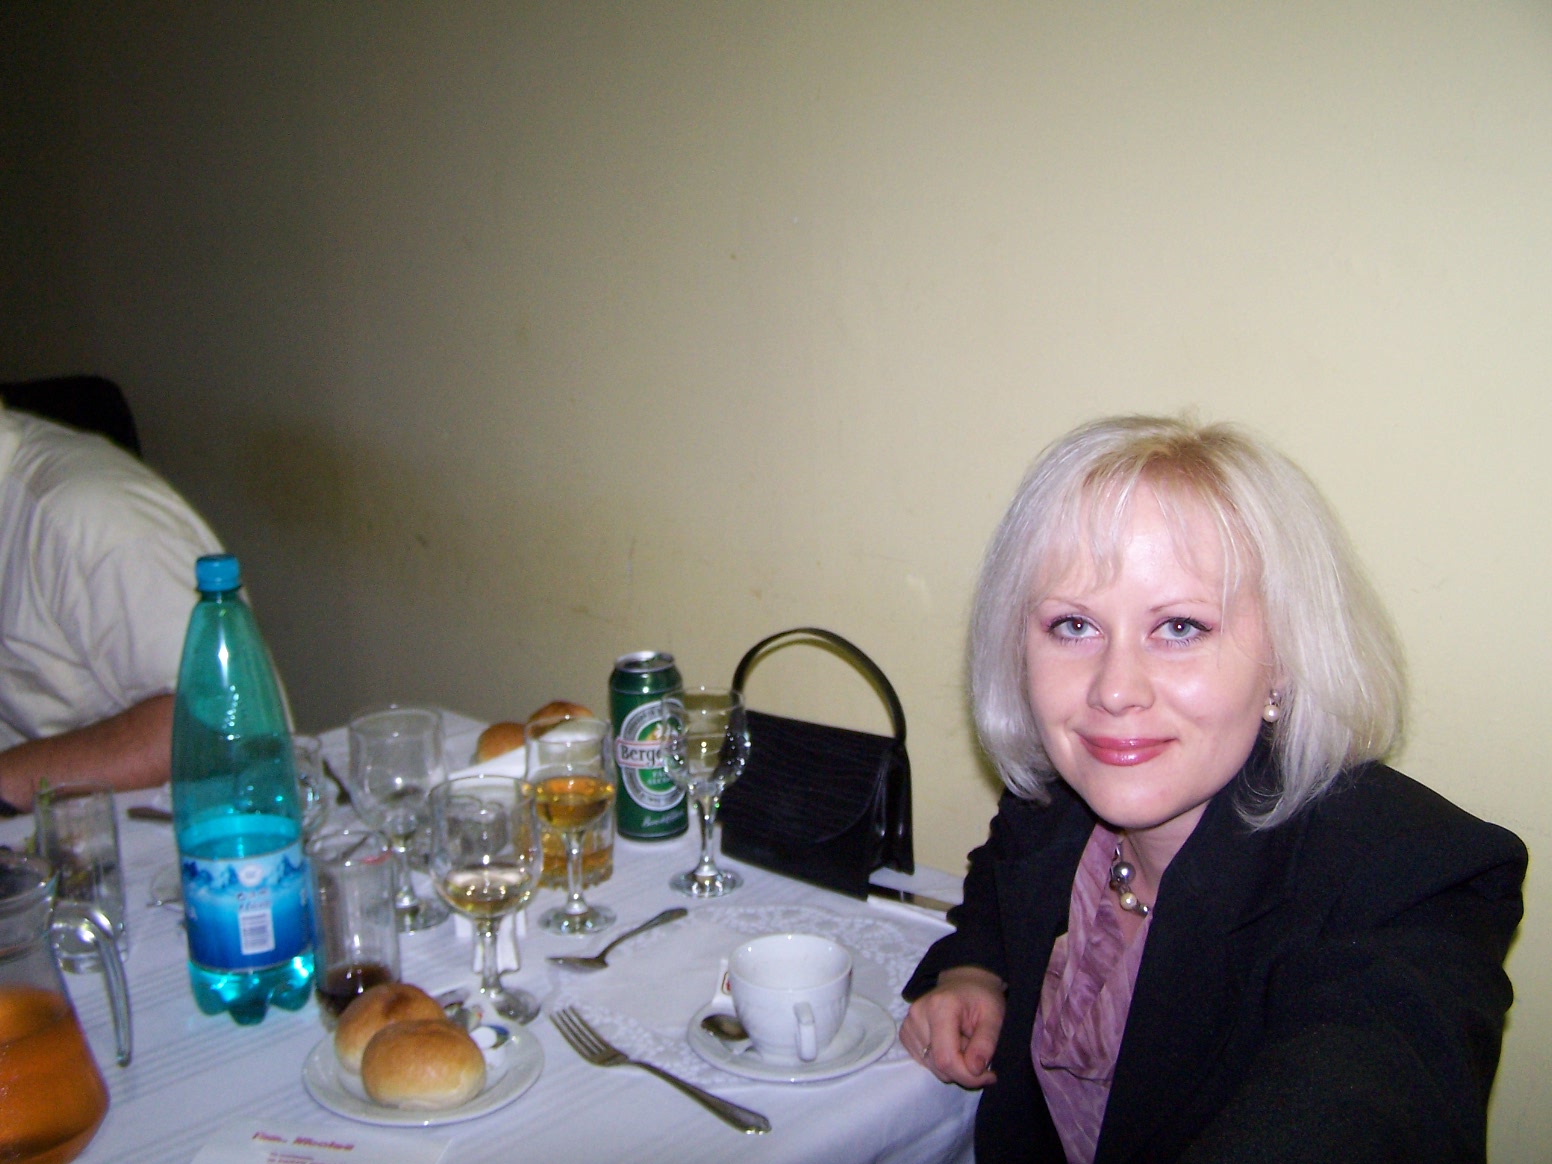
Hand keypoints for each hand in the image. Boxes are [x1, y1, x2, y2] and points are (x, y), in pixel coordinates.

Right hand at [899, 965, 1003, 1087]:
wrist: (964, 982)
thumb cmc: (982, 998)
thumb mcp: (994, 1016)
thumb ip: (986, 1043)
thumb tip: (975, 1070)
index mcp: (939, 1008)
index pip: (946, 1059)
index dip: (968, 1075)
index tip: (989, 1075)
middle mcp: (917, 1015)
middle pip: (938, 1066)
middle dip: (963, 1069)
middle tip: (978, 1053)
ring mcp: (908, 1024)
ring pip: (931, 1067)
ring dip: (952, 1065)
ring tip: (963, 1043)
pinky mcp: (905, 1033)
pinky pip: (924, 1061)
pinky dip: (940, 1060)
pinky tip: (950, 1043)